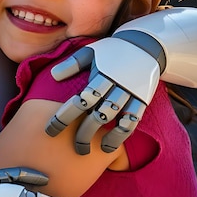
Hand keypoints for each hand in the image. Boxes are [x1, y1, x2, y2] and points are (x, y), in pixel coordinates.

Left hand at [45, 36, 160, 154]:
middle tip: (73, 147)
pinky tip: (108, 146)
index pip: (81, 99)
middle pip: (98, 114)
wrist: (145, 45)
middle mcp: (117, 85)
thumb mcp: (91, 51)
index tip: (51, 130)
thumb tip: (53, 76)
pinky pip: (132, 121)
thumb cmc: (111, 51)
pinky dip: (121, 135)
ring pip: (116, 120)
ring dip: (102, 138)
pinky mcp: (142, 101)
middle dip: (83, 134)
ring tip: (88, 151)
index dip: (65, 116)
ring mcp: (131, 94)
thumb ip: (72, 64)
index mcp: (102, 74)